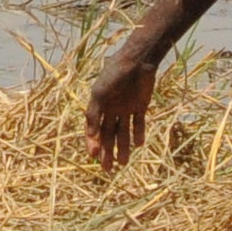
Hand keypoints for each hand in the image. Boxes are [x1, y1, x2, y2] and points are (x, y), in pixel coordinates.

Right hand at [83, 38, 158, 166]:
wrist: (137, 61)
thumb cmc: (114, 75)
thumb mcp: (99, 94)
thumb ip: (93, 115)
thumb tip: (90, 136)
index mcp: (98, 105)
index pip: (94, 130)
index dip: (93, 143)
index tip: (95, 157)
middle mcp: (111, 109)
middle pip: (108, 135)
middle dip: (107, 151)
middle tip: (108, 169)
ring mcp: (126, 108)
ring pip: (123, 132)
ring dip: (123, 147)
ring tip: (123, 163)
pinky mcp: (140, 106)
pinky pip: (138, 124)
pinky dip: (138, 134)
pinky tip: (138, 145)